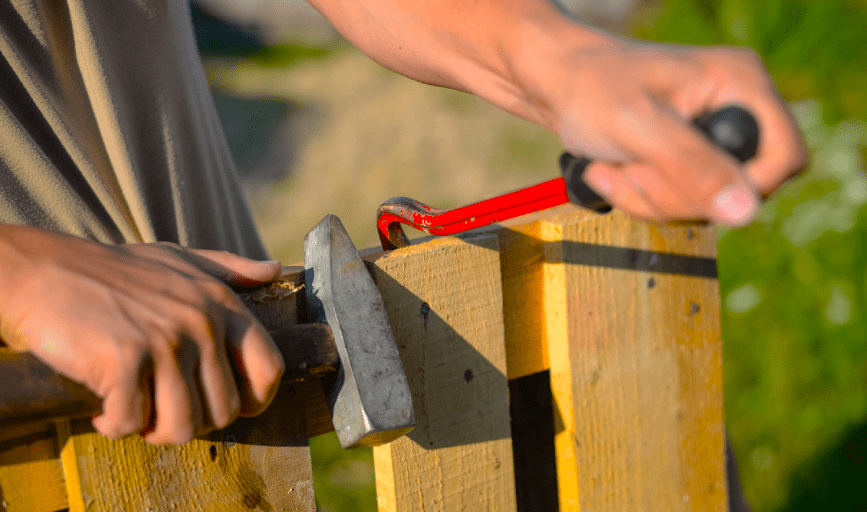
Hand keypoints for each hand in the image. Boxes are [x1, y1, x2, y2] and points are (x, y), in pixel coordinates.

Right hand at [0, 226, 284, 443]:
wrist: (45, 270)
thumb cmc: (114, 270)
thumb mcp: (180, 259)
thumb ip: (229, 269)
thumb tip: (274, 269)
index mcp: (221, 303)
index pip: (269, 369)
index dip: (254, 400)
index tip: (222, 405)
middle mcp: (201, 322)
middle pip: (223, 411)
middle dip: (191, 420)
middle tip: (158, 405)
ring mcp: (165, 342)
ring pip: (182, 427)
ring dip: (152, 430)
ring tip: (132, 407)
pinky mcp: (125, 360)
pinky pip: (132, 423)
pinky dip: (113, 424)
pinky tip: (101, 404)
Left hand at [522, 36, 806, 225]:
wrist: (550, 84)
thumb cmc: (589, 88)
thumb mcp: (637, 126)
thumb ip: (691, 166)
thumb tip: (745, 211)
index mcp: (739, 84)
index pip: (785, 157)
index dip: (745, 187)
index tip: (691, 186)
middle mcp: (733, 109)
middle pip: (740, 192)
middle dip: (676, 192)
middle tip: (631, 163)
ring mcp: (707, 137)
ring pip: (703, 205)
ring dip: (649, 196)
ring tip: (614, 162)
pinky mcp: (683, 158)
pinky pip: (676, 204)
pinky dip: (638, 197)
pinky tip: (611, 170)